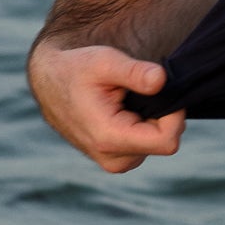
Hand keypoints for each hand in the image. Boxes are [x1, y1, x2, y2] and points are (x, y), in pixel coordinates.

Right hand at [27, 41, 185, 172]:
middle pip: (164, 141)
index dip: (174, 114)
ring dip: (151, 120)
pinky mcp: (117, 160)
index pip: (167, 140)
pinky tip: (124, 109)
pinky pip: (146, 145)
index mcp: (109, 138)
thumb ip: (134, 72)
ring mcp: (115, 162)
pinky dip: (143, 126)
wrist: (49, 83)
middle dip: (162, 115)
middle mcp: (113, 159)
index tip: (163, 90)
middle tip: (139, 91)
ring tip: (125, 99)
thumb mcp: (105, 61)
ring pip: (157, 143)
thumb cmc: (77, 69)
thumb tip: (162, 80)